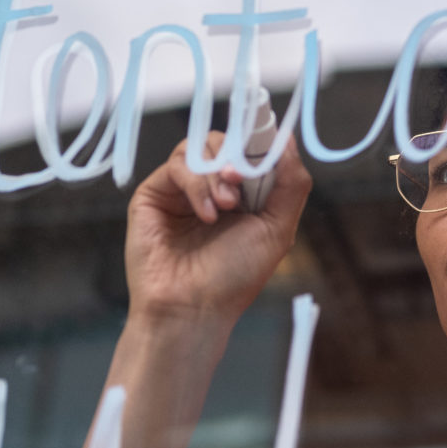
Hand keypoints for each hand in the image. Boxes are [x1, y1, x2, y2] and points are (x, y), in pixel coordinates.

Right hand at [123, 132, 311, 326]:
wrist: (193, 307)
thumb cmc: (235, 277)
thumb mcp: (278, 229)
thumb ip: (291, 184)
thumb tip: (289, 140)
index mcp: (246, 193)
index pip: (254, 148)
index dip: (262, 142)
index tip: (270, 148)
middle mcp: (214, 187)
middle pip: (226, 140)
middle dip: (238, 157)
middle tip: (241, 182)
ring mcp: (183, 189)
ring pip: (200, 147)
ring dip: (217, 173)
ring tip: (225, 206)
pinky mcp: (155, 193)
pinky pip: (177, 164)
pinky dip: (196, 184)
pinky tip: (206, 214)